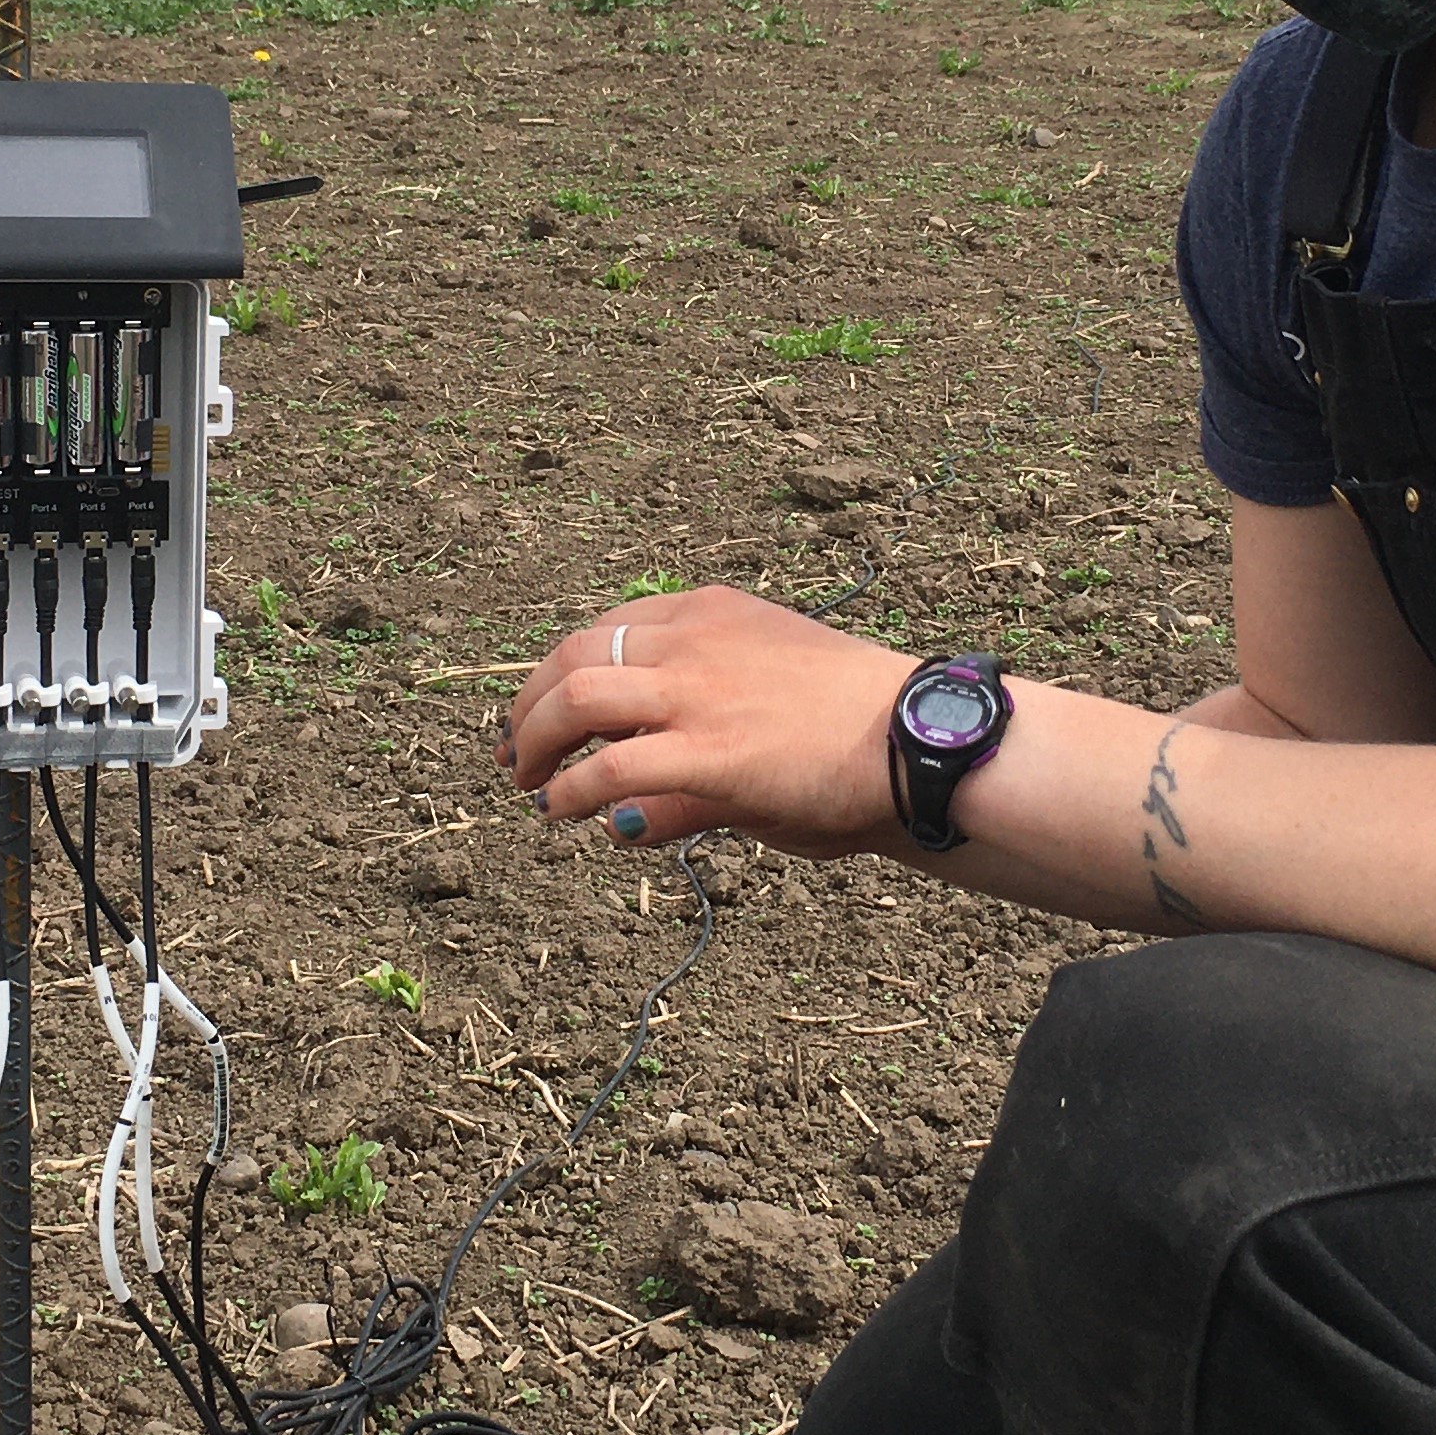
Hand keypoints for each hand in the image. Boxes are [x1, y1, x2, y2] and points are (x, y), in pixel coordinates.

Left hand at [503, 585, 909, 852]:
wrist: (919, 741)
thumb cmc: (858, 728)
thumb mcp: (766, 704)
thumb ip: (695, 743)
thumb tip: (628, 822)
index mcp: (713, 612)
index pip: (609, 627)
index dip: (562, 671)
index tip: (545, 707)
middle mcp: (695, 639)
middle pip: (575, 654)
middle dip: (530, 702)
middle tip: (516, 750)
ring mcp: (698, 692)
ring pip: (576, 696)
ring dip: (536, 739)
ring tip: (529, 781)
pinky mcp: (707, 753)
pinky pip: (610, 769)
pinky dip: (570, 791)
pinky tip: (564, 812)